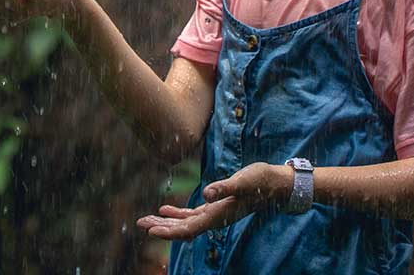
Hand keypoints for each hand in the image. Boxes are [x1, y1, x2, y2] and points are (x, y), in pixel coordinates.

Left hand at [136, 162, 291, 240]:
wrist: (275, 184)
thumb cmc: (259, 181)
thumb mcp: (241, 181)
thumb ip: (224, 187)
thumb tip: (207, 194)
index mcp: (218, 216)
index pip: (188, 229)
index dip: (169, 231)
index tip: (150, 231)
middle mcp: (214, 219)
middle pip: (183, 229)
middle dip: (161, 228)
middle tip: (139, 224)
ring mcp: (215, 214)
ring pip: (185, 224)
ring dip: (165, 223)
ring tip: (146, 220)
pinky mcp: (217, 206)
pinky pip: (192, 215)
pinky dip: (178, 214)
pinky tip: (165, 210)